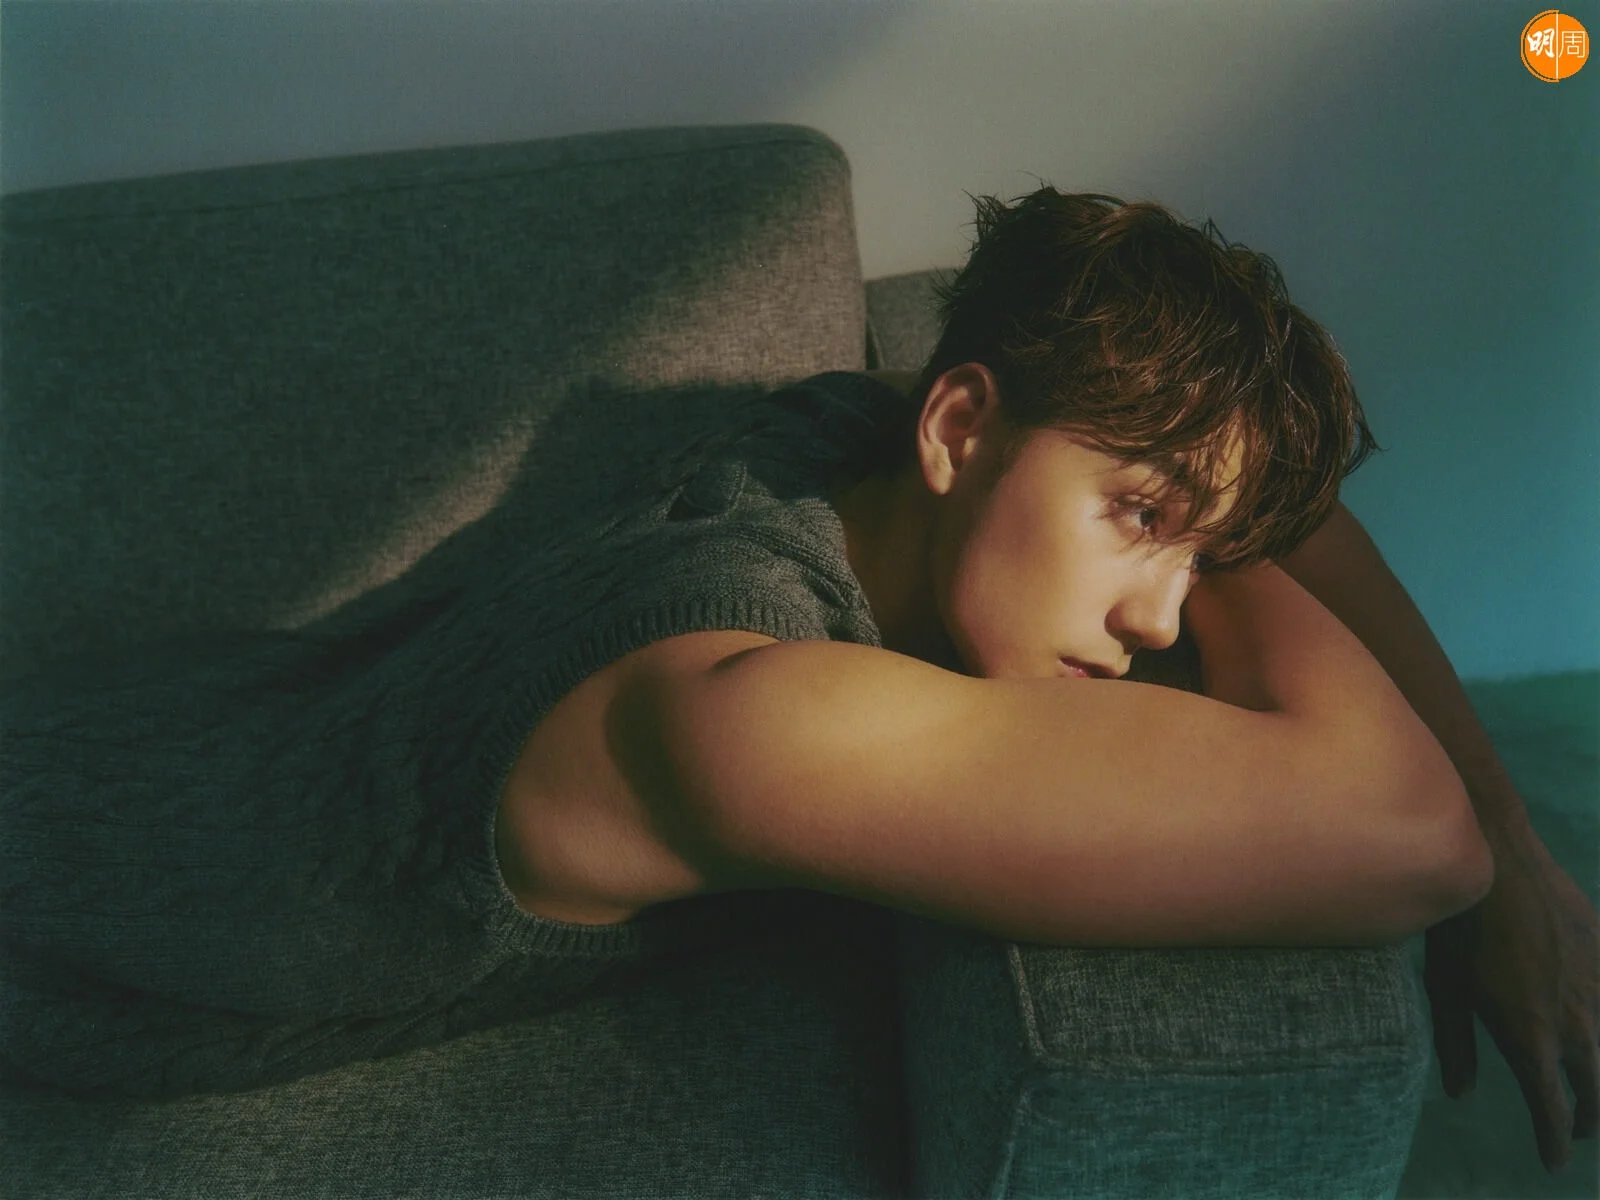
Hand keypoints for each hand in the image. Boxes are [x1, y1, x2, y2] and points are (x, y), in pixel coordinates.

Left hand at [1423, 821, 1599, 1173]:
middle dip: (1586, 1118)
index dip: (1553, 1140)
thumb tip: (1459, 1092)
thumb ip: (1455, 1044)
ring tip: (1593, 1091)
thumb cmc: (1457, 926)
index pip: (1551, 1107)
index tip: (1552, 1160)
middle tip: (1576, 1129)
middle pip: (1594, 1090)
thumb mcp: (1444, 989)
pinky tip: (1595, 1026)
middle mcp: (1573, 1023)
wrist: (1498, 864)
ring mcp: (1597, 991)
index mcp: (1529, 1036)